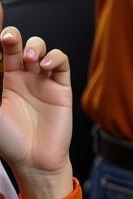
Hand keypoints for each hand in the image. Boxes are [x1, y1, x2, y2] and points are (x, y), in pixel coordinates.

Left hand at [0, 14, 72, 188]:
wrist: (34, 160)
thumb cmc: (9, 142)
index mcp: (1, 82)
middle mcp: (21, 78)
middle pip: (17, 47)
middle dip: (13, 37)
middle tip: (8, 38)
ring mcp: (41, 80)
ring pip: (40, 49)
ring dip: (34, 47)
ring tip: (29, 58)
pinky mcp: (60, 85)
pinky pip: (61, 62)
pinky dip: (55, 58)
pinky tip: (46, 66)